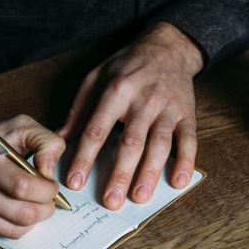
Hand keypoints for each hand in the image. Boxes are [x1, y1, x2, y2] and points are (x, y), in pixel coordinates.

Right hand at [0, 110, 65, 238]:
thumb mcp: (17, 126)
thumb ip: (45, 140)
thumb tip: (50, 171)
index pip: (22, 186)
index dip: (46, 190)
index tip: (51, 186)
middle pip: (20, 213)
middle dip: (45, 209)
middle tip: (49, 201)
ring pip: (12, 229)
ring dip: (32, 220)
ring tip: (33, 204)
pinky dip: (12, 225)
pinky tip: (10, 208)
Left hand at [58, 22, 203, 208]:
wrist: (167, 47)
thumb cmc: (127, 66)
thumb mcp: (95, 78)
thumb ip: (78, 111)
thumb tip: (59, 140)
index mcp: (116, 91)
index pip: (96, 129)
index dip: (85, 158)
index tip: (75, 182)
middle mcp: (143, 100)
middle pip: (130, 142)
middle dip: (120, 174)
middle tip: (110, 201)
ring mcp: (168, 108)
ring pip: (159, 144)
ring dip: (149, 173)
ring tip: (139, 197)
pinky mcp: (187, 114)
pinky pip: (188, 140)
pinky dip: (185, 161)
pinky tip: (178, 181)